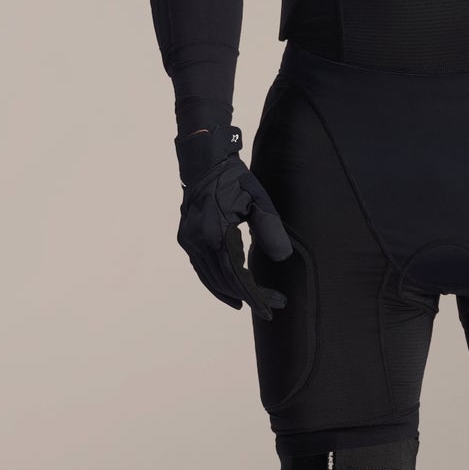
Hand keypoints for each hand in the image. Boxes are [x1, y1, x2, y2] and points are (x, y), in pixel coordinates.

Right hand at [174, 124, 293, 315]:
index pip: (237, 275)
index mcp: (216, 232)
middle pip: (225, 281)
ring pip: (210, 278)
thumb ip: (270, 229)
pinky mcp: (186, 239)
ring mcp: (189, 241)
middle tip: (273, 305)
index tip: (273, 307)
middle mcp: (197, 241)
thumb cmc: (234, 179)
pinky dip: (216, 283)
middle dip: (250, 296)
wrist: (204, 163)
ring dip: (231, 293)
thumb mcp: (258, 200)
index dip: (256, 295)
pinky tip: (229, 290)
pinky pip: (201, 269)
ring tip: (252, 304)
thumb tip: (282, 259)